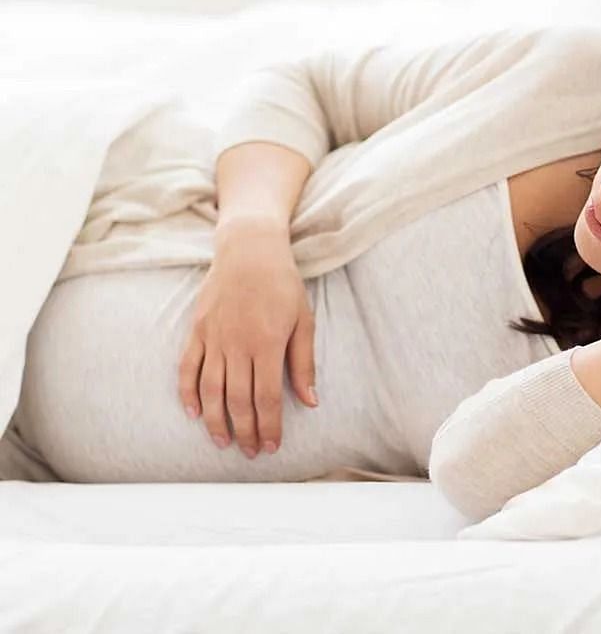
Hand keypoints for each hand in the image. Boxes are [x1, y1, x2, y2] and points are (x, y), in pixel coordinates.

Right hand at [178, 217, 318, 457]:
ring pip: (211, 390)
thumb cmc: (283, 284)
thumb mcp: (304, 320)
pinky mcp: (197, 330)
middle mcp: (237, 344)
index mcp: (267, 343)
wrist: (249, 250)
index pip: (267, 398)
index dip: (270, 426)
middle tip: (251, 452)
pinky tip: (194, 413)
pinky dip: (188, 392)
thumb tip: (310, 401)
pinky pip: (187, 367)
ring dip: (216, 420)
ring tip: (223, 442)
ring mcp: (213, 338)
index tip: (273, 446)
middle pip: (238, 400)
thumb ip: (304, 363)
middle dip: (245, 431)